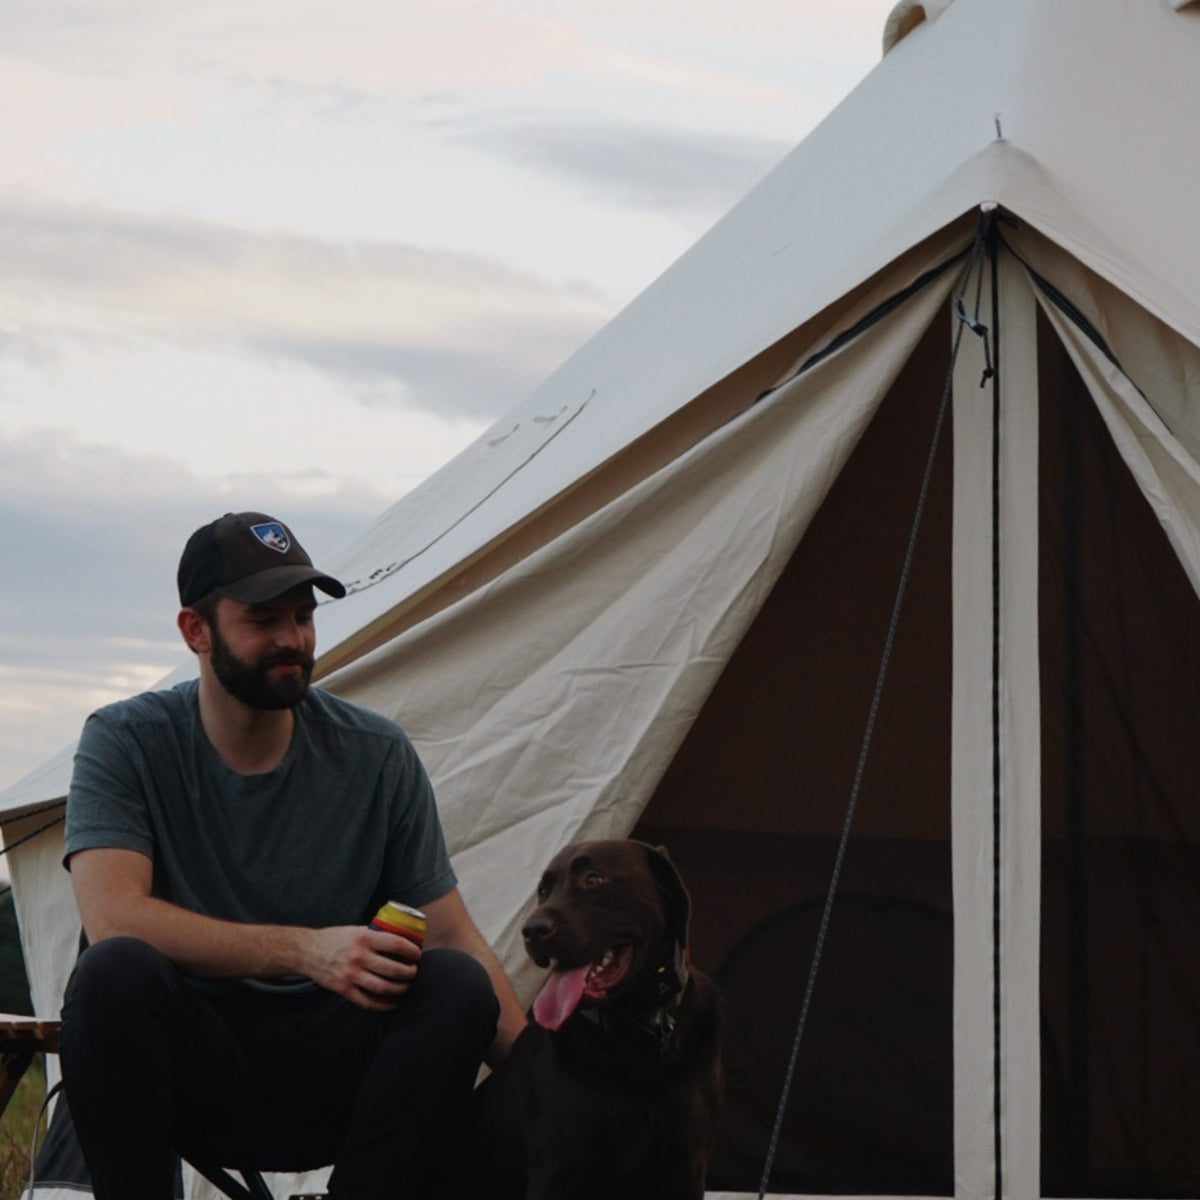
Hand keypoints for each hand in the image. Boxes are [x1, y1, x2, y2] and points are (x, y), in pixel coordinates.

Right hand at [299, 925, 421, 1010]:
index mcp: (364, 938)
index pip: (396, 944)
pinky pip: (367, 1002)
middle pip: (393, 969)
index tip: (417, 954)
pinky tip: (391, 1004)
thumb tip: (399, 937)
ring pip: (383, 987)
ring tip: (406, 986)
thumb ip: (375, 934)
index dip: (411, 951)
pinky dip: (383, 1005)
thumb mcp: (356, 930)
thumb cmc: (334, 938)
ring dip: (400, 989)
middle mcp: (359, 957)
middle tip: (414, 972)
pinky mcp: (343, 989)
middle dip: (409, 973)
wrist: (307, 951)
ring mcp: (351, 975)